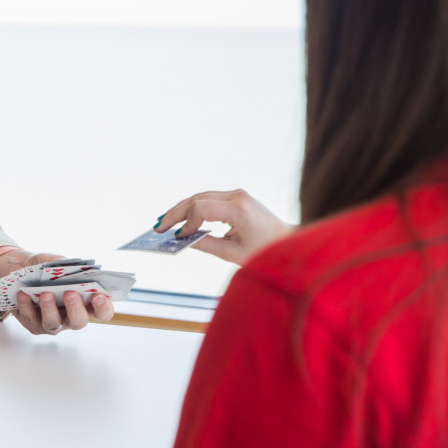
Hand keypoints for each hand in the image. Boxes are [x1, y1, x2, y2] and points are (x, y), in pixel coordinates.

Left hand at [0, 251, 114, 334]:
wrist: (20, 271)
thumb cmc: (46, 269)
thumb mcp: (58, 263)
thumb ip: (67, 267)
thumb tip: (71, 269)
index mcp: (84, 303)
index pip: (102, 312)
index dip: (103, 307)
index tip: (99, 295)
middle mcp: (70, 317)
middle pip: (79, 322)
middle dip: (75, 309)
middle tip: (70, 293)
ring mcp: (53, 323)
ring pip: (53, 324)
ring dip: (50, 309)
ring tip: (46, 294)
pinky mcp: (33, 324)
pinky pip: (31, 318)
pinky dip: (26, 305)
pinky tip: (23, 293)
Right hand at [155, 189, 292, 266]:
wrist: (288, 242)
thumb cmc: (266, 252)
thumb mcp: (234, 254)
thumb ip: (207, 245)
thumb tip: (184, 240)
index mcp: (239, 209)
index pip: (201, 208)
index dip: (186, 222)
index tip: (177, 237)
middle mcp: (238, 196)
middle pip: (197, 199)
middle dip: (176, 213)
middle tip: (158, 226)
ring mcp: (237, 194)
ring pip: (201, 196)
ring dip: (182, 209)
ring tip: (164, 222)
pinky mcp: (237, 197)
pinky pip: (209, 199)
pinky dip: (193, 208)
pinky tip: (181, 218)